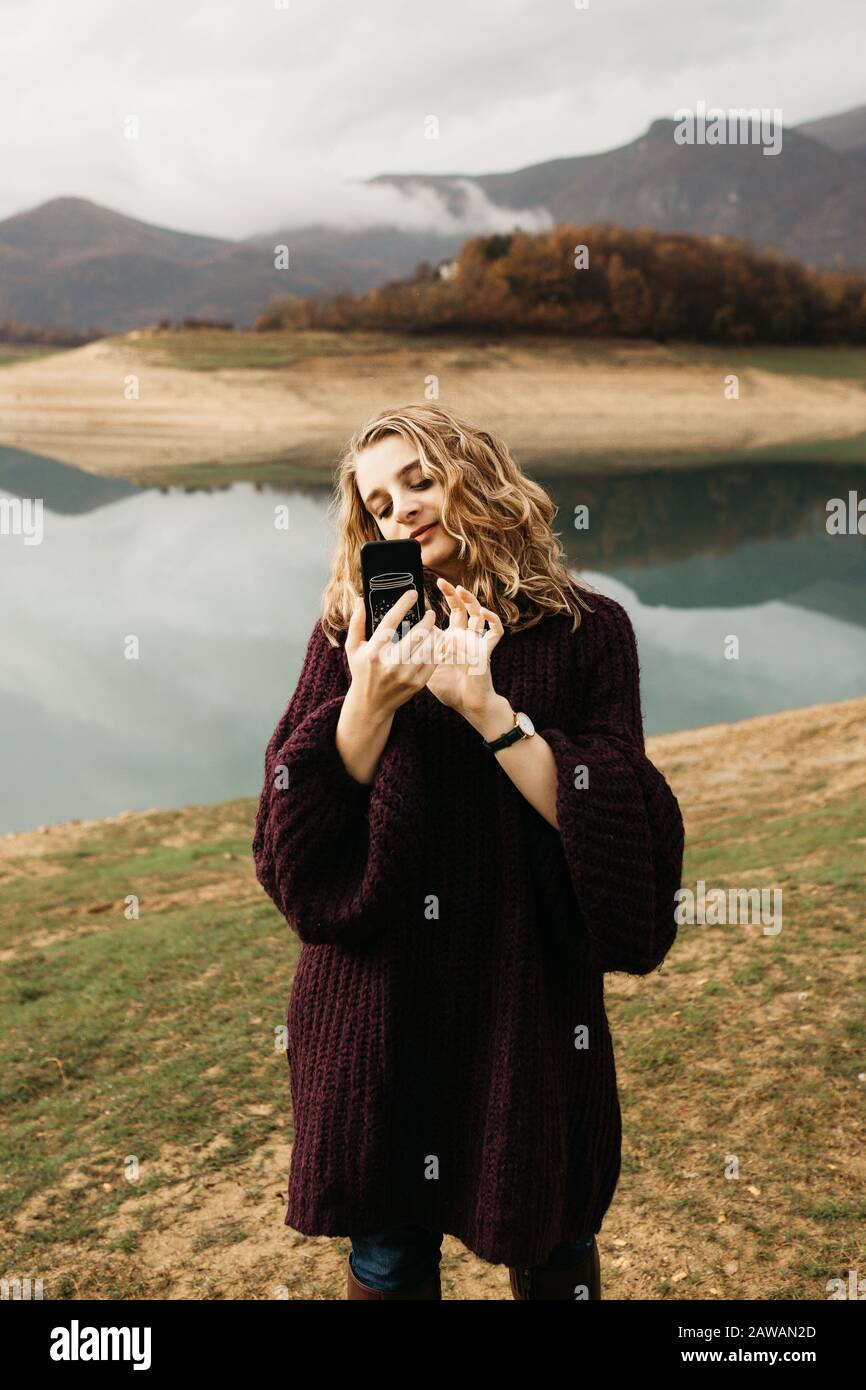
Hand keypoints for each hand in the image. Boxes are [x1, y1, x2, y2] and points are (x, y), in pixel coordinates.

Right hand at [344, 587, 436, 721]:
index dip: (403, 604)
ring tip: (432, 627)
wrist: (371, 704)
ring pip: (428, 647)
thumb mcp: (353, 648)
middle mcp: (390, 663)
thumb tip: (362, 600)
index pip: (391, 621)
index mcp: (374, 651)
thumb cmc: (362, 671)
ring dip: (434, 634)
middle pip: (416, 634)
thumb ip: (356, 623)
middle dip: (427, 620)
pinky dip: (436, 650)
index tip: (412, 593)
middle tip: (430, 613)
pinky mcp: (417, 684)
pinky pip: (432, 661)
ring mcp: (405, 675)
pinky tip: (434, 643)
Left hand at [425, 578, 505, 720]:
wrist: (466, 704)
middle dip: (454, 594)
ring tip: (461, 591)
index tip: (431, 588)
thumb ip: (416, 651)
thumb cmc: (447, 688)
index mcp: (451, 638)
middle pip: (462, 609)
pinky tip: (483, 613)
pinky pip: (495, 632)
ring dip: (472, 601)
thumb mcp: (425, 666)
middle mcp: (465, 637)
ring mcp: (476, 642)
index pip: (450, 612)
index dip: (444, 599)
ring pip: (479, 615)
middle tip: (442, 581)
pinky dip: (492, 621)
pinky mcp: (485, 650)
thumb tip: (397, 638)